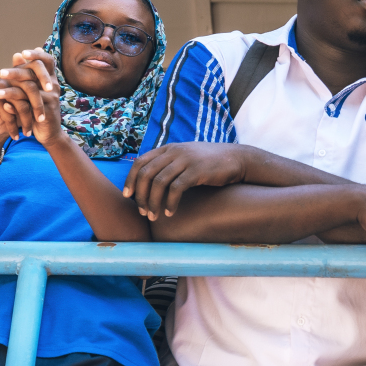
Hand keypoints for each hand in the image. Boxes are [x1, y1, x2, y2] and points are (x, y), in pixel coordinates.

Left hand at [0, 49, 63, 145]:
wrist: (48, 132)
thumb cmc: (38, 109)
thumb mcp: (31, 90)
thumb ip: (25, 73)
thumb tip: (16, 54)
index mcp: (50, 79)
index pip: (48, 60)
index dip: (37, 55)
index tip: (22, 52)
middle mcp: (54, 85)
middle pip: (37, 72)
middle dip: (17, 72)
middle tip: (0, 73)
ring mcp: (52, 97)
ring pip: (30, 89)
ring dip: (11, 90)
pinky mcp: (47, 110)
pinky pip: (29, 104)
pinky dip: (14, 104)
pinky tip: (4, 104)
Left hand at [123, 143, 251, 219]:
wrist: (237, 159)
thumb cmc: (208, 163)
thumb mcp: (184, 158)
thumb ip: (167, 165)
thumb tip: (146, 183)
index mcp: (168, 149)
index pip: (140, 162)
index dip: (130, 179)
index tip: (128, 196)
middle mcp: (174, 152)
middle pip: (146, 174)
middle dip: (141, 195)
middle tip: (142, 212)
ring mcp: (186, 160)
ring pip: (159, 182)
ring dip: (153, 202)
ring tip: (153, 216)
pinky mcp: (198, 171)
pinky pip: (176, 188)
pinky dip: (170, 203)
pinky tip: (169, 213)